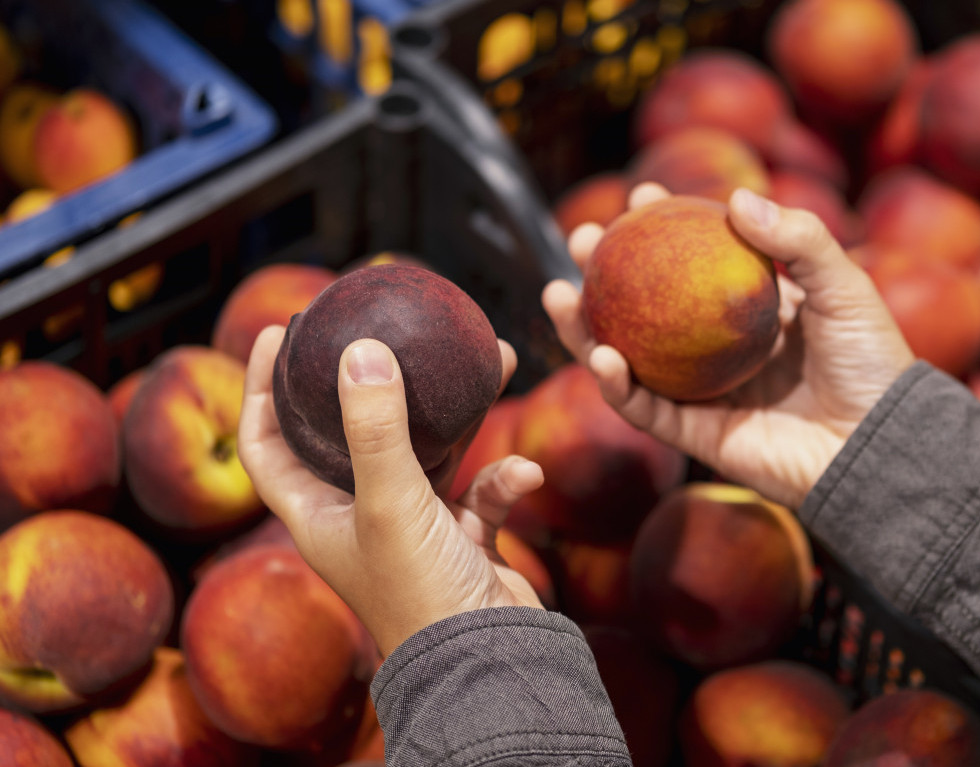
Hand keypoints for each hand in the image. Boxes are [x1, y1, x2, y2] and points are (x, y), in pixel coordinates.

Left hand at [238, 326, 545, 655]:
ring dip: (461, 412)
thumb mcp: (390, 503)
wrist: (490, 664)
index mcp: (317, 514)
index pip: (267, 443)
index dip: (262, 387)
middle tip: (386, 329)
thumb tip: (361, 350)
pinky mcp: (463, 539)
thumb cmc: (421, 596)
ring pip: (431, 451)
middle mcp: (359, 516)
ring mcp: (413, 527)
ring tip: (495, 359)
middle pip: (353, 434)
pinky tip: (526, 474)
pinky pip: (482, 491)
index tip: (283, 332)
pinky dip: (505, 479)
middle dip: (375, 380)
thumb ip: (374, 427)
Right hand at [542, 184, 914, 509]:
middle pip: (646, 307)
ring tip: (557, 293)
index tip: (642, 194)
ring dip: (585, 329)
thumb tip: (736, 198)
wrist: (879, 444)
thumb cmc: (872, 362)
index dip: (665, 227)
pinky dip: (615, 385)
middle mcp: (718, 349)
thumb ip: (799, 239)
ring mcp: (703, 392)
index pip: (696, 261)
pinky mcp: (696, 435)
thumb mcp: (844, 286)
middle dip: (605, 273)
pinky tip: (600, 353)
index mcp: (751, 309)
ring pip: (628, 358)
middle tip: (582, 239)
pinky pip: (644, 409)